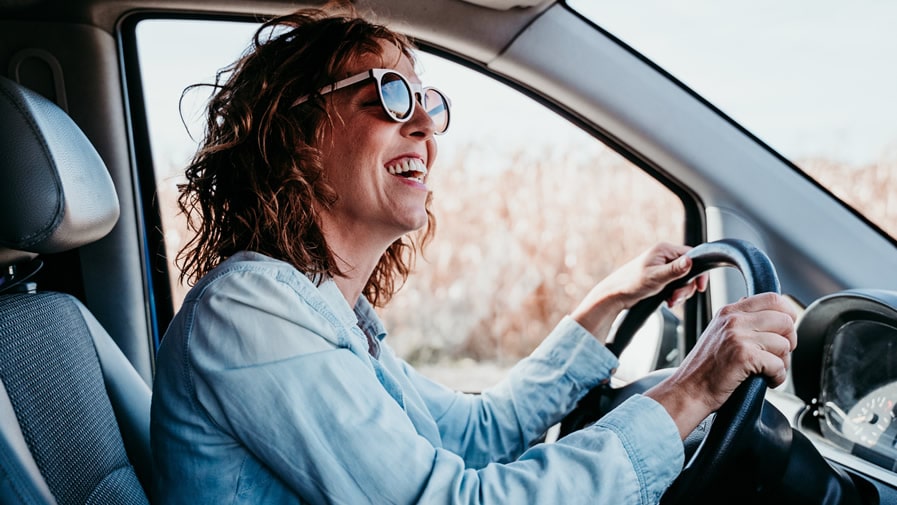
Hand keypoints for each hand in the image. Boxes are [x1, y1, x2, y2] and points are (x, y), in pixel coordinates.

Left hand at [571, 242, 707, 341]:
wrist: (616, 295)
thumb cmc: (631, 283)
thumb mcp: (656, 277)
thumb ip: (675, 270)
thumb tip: (690, 261)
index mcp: (665, 249)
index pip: (693, 256)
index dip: (699, 272)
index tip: (700, 287)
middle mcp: (665, 256)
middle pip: (690, 270)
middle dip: (686, 287)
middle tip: (676, 297)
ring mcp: (663, 266)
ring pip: (684, 280)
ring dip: (680, 293)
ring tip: (670, 301)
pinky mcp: (660, 277)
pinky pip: (676, 285)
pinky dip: (675, 295)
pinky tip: (668, 301)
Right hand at [645, 292, 797, 437]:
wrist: (688, 391)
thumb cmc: (704, 369)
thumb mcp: (718, 333)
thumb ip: (740, 321)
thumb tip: (767, 313)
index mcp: (729, 312)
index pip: (772, 298)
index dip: (788, 313)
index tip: (786, 330)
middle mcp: (733, 320)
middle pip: (784, 320)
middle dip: (789, 341)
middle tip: (778, 355)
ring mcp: (738, 336)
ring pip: (784, 344)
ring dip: (783, 363)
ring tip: (768, 371)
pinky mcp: (743, 356)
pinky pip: (778, 364)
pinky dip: (777, 377)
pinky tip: (766, 381)